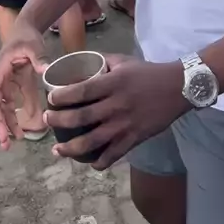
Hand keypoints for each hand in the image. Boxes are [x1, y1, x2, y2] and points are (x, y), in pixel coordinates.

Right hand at [0, 20, 47, 149]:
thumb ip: (39, 58)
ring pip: (2, 108)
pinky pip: (11, 106)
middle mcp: (1, 78)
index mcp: (2, 67)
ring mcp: (6, 85)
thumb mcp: (34, 46)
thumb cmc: (27, 37)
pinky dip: (13, 120)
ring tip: (9, 144)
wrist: (26, 32)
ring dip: (4, 125)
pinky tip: (19, 134)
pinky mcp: (13, 88)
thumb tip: (45, 71)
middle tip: (3, 139)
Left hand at [45, 55, 188, 169]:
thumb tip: (81, 63)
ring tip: (57, 150)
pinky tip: (89, 163)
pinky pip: (113, 155)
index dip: (63, 97)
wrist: (177, 88)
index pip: (82, 91)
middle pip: (81, 118)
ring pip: (93, 141)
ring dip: (71, 148)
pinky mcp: (134, 138)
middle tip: (47, 120)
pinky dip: (99, 162)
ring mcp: (125, 124)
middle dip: (59, 121)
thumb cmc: (148, 72)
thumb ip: (103, 62)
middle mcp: (116, 105)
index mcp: (113, 83)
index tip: (50, 99)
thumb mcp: (124, 61)